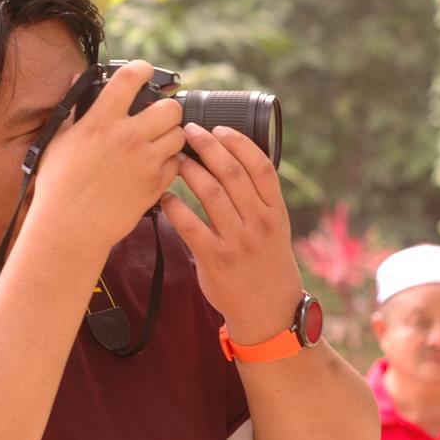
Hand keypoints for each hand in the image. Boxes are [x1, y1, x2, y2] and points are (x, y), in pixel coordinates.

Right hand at [31, 60, 184, 249]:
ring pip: (179, 135)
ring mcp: (145, 161)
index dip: (142, 69)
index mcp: (101, 121)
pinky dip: (169, 163)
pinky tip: (153, 166)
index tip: (144, 72)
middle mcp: (127, 137)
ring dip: (170, 136)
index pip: (131, 77)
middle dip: (167, 108)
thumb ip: (73, 108)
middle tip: (157, 116)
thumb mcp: (58, 140)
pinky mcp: (154, 185)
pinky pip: (176, 164)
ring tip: (156, 143)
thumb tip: (74, 78)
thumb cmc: (58, 185)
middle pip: (171, 107)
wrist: (69, 226)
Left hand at [160, 123, 302, 343]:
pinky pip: (190, 225)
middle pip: (232, 173)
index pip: (260, 166)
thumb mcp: (274, 228)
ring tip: (175, 158)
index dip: (239, 141)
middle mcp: (259, 223)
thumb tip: (230, 160)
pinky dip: (175, 206)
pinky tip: (164, 196)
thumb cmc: (265, 263)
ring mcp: (238, 241)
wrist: (269, 311)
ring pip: (210, 193)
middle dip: (208, 146)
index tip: (219, 127)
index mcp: (275, 211)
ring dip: (189, 170)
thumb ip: (257, 199)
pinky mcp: (216, 259)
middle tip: (188, 130)